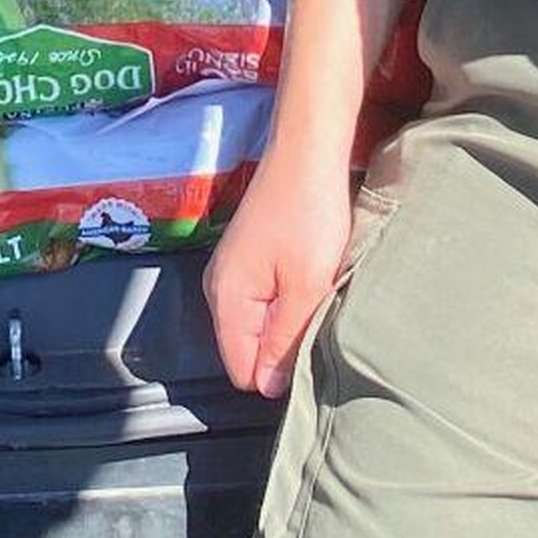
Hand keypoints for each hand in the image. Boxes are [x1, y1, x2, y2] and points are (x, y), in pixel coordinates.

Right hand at [203, 150, 354, 399]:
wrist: (307, 149)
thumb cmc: (308, 211)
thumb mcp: (306, 284)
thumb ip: (285, 340)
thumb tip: (270, 389)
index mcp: (226, 299)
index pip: (243, 371)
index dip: (277, 370)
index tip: (308, 346)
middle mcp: (220, 288)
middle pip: (249, 347)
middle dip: (283, 343)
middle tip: (317, 314)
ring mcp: (233, 270)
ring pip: (261, 322)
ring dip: (289, 317)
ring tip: (316, 290)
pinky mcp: (250, 256)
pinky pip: (266, 298)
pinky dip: (289, 295)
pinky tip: (311, 274)